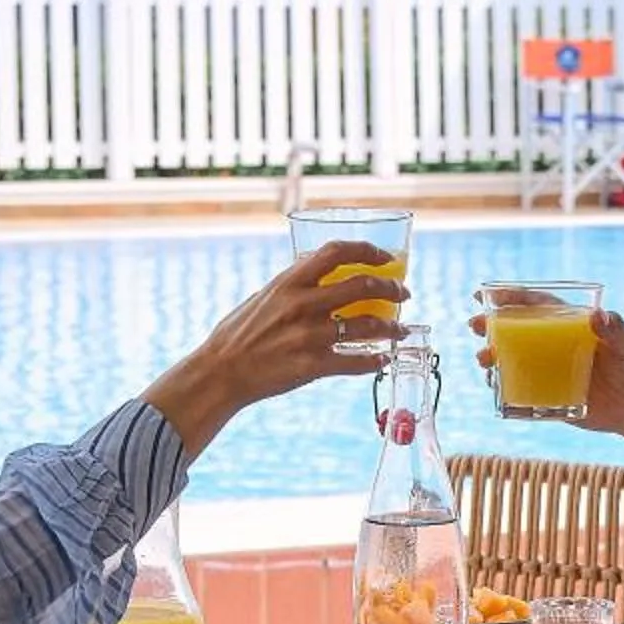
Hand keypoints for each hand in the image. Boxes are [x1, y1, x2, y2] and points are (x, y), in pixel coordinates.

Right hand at [146, 241, 402, 455]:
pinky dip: (375, 361)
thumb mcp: (263, 296)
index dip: (367, 250)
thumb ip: (291, 283)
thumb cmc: (238, 334)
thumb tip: (315, 264)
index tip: (385, 257)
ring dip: (392, 327)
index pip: (336, 252)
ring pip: (367, 326)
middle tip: (403, 293)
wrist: (221, 372)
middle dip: (391, 288)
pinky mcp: (312, 366)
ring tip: (402, 330)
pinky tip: (383, 360)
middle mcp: (301, 305)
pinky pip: (355, 362)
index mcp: (288, 282)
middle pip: (361, 286)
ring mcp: (308, 336)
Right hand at [465, 295, 623, 442]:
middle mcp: (555, 346)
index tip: (485, 294)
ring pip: (513, 360)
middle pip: (517, 331)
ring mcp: (550, 371)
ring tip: (484, 359)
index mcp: (570, 325)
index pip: (537, 305)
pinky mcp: (550, 397)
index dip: (511, 298)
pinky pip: (521, 392)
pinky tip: (495, 387)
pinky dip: (505, 389)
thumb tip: (597, 316)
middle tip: (474, 325)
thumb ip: (616, 331)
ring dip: (493, 357)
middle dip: (491, 326)